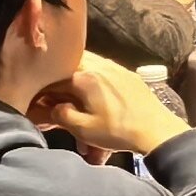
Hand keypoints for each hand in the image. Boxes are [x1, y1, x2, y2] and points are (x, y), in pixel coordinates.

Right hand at [32, 47, 189, 159]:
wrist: (157, 130)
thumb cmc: (118, 131)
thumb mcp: (83, 129)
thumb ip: (61, 115)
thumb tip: (53, 107)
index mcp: (84, 77)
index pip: (53, 79)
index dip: (42, 92)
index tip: (39, 103)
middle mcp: (99, 65)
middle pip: (69, 66)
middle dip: (59, 81)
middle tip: (56, 97)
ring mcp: (116, 67)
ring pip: (87, 64)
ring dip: (76, 76)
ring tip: (73, 94)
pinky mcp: (128, 74)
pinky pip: (103, 69)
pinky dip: (92, 76)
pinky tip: (93, 91)